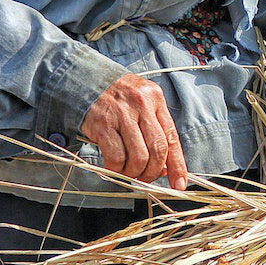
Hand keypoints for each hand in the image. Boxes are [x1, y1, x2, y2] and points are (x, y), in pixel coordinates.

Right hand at [80, 74, 187, 188]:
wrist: (86, 80)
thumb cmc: (117, 96)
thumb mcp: (141, 102)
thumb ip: (154, 128)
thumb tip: (164, 166)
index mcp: (156, 99)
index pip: (172, 137)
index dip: (178, 165)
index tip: (179, 184)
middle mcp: (142, 105)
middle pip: (158, 150)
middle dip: (153, 172)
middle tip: (145, 177)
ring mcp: (122, 114)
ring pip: (139, 157)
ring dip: (135, 172)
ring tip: (128, 172)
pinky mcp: (103, 124)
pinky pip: (116, 156)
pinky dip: (116, 169)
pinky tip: (113, 167)